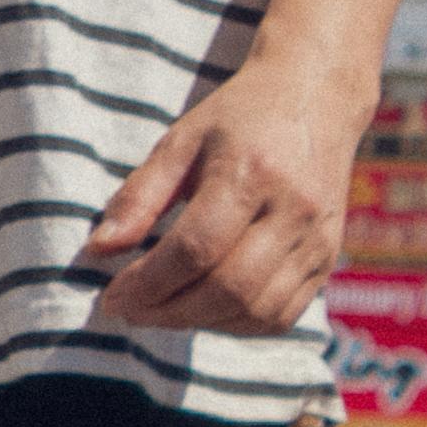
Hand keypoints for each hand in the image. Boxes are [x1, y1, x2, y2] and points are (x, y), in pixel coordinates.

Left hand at [85, 51, 374, 333]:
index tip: (111, 296)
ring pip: (257, 311)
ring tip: (163, 311)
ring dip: (202, 323)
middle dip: (170, 310)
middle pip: (229, 288)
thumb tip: (99, 250)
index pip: (196, 248)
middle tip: (130, 311)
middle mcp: (293, 212)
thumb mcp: (181, 140)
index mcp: (251, 172)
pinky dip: (236, 325)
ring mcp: (317, 242)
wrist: (317, 101)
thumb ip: (140, 195)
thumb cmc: (239, 118)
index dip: (149, 282)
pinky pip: (282, 316)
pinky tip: (205, 311)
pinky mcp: (327, 261)